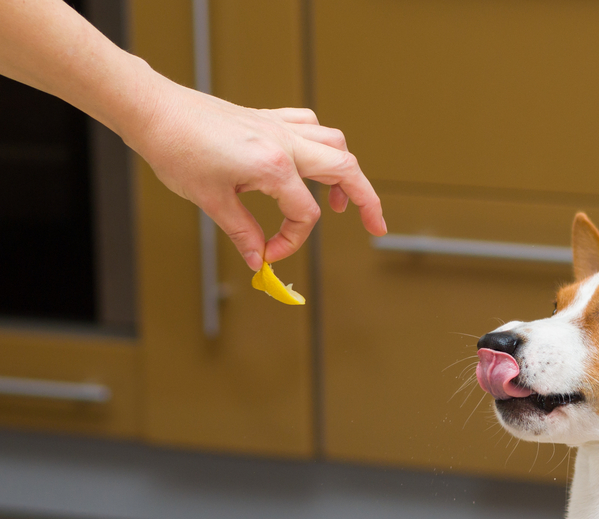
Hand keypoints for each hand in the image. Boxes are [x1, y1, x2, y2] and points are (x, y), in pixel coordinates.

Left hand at [127, 76, 384, 269]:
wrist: (154, 111)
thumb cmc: (177, 149)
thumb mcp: (212, 201)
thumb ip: (243, 232)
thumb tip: (259, 257)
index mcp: (274, 166)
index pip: (304, 214)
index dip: (291, 241)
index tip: (269, 254)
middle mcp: (285, 142)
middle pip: (346, 170)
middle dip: (367, 201)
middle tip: (375, 226)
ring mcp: (278, 127)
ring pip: (334, 143)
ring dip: (347, 171)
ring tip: (344, 201)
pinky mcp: (267, 120)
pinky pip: (310, 126)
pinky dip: (321, 144)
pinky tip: (313, 162)